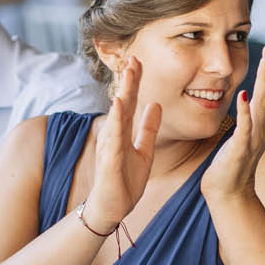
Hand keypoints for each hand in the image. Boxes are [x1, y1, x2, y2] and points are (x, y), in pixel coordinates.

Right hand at [85, 56, 161, 227]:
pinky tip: (118, 106)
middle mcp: (115, 135)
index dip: (135, 81)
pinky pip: (114, 138)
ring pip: (117, 117)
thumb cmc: (125, 181)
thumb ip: (148, 128)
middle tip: (134, 57)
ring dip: (122, 95)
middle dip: (128, 81)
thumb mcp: (144, 151)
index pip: (131, 101)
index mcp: (124, 131)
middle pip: (122, 103)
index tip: (139, 60)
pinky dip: (116, 121)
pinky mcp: (109, 160)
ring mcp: (111, 146)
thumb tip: (155, 105)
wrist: (112, 207)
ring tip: (128, 76)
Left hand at [204, 43, 264, 206]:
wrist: (229, 192)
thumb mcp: (245, 134)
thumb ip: (249, 116)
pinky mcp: (241, 149)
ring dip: (264, 82)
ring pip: (263, 105)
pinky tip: (243, 93)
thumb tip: (247, 97)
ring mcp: (254, 139)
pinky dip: (245, 110)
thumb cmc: (231, 161)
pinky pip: (245, 127)